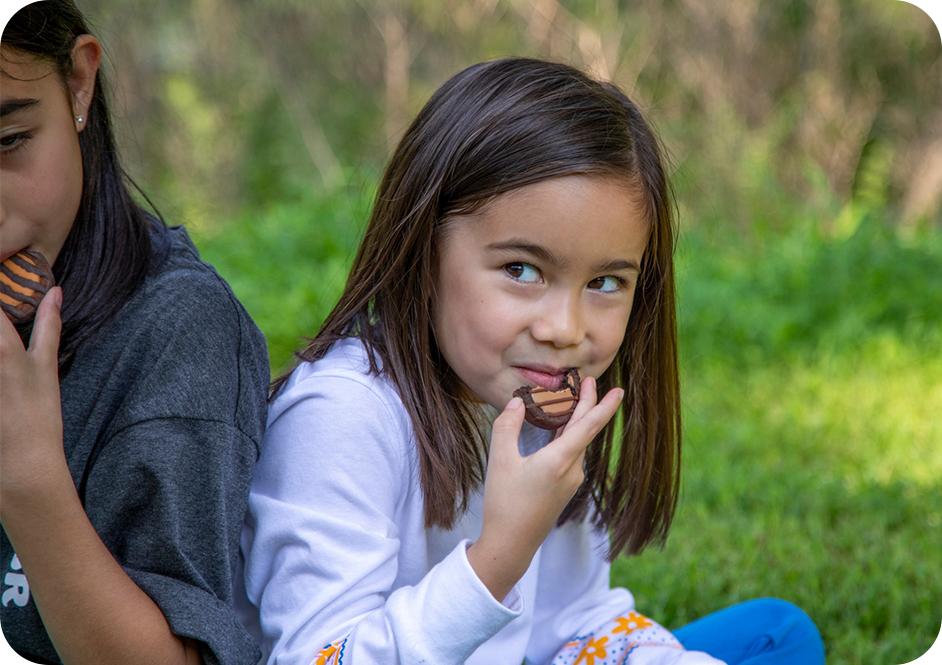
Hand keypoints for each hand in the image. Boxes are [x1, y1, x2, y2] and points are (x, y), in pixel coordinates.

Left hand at [0, 287, 65, 515]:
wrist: (20, 462)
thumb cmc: (38, 415)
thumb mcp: (46, 366)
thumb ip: (48, 325)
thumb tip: (55, 293)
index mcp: (2, 345)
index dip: (0, 288)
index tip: (5, 281)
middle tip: (5, 331)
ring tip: (5, 366)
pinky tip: (0, 381)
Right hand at [467, 376, 622, 599]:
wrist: (511, 544)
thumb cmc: (505, 503)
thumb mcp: (500, 460)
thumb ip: (507, 426)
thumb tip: (517, 402)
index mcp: (560, 460)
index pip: (588, 426)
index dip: (604, 405)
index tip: (618, 390)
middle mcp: (572, 470)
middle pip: (586, 431)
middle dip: (589, 404)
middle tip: (588, 382)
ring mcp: (570, 481)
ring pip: (579, 443)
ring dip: (578, 420)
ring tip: (572, 400)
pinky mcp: (564, 489)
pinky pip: (572, 455)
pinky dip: (569, 436)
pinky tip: (560, 430)